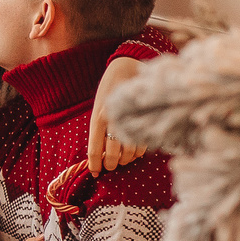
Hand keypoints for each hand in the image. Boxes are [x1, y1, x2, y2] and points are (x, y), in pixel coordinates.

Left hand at [85, 54, 146, 174]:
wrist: (128, 66)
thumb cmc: (110, 90)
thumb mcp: (99, 106)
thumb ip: (98, 128)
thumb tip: (99, 155)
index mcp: (98, 117)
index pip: (95, 149)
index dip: (94, 165)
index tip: (95, 173)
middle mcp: (114, 120)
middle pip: (112, 154)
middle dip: (111, 164)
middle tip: (111, 166)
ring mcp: (131, 120)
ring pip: (128, 152)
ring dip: (125, 160)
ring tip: (122, 158)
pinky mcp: (145, 119)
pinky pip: (142, 145)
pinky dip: (137, 152)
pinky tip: (134, 150)